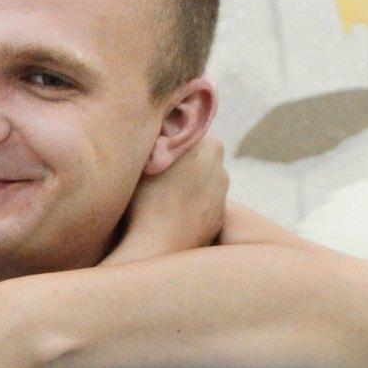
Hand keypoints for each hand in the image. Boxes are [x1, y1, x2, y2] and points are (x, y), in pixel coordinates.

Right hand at [114, 136, 227, 262]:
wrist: (158, 246)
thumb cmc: (145, 198)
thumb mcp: (145, 154)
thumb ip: (157, 134)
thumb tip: (157, 121)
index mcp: (210, 145)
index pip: (187, 129)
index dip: (166, 136)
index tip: (149, 146)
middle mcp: (222, 169)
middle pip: (195, 156)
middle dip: (178, 161)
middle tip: (151, 171)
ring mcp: (221, 197)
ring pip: (198, 182)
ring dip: (182, 185)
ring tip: (155, 197)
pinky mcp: (217, 221)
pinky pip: (199, 206)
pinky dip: (186, 207)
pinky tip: (165, 215)